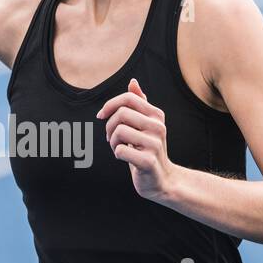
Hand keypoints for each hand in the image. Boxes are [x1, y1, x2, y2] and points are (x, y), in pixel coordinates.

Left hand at [96, 77, 175, 201]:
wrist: (161, 180)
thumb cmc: (147, 150)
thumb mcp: (145, 125)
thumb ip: (139, 104)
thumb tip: (133, 82)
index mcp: (156, 115)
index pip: (128, 98)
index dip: (110, 104)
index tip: (101, 116)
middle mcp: (158, 127)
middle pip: (121, 113)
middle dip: (109, 126)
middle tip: (112, 138)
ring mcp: (154, 144)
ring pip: (119, 131)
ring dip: (112, 142)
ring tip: (118, 148)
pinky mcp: (148, 161)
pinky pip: (120, 150)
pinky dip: (117, 154)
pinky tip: (125, 158)